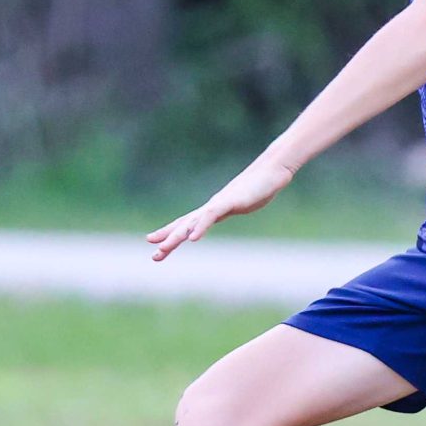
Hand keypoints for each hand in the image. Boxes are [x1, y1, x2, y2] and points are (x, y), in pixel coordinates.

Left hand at [145, 157, 294, 261]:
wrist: (272, 170)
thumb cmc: (260, 185)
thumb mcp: (244, 202)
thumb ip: (234, 206)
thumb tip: (232, 207)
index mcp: (213, 209)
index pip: (187, 222)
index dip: (170, 232)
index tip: (153, 241)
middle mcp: (211, 206)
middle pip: (184, 224)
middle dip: (167, 239)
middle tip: (154, 256)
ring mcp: (219, 203)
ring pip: (192, 222)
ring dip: (176, 236)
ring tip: (163, 249)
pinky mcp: (229, 202)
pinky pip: (211, 216)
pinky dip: (200, 227)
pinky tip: (192, 239)